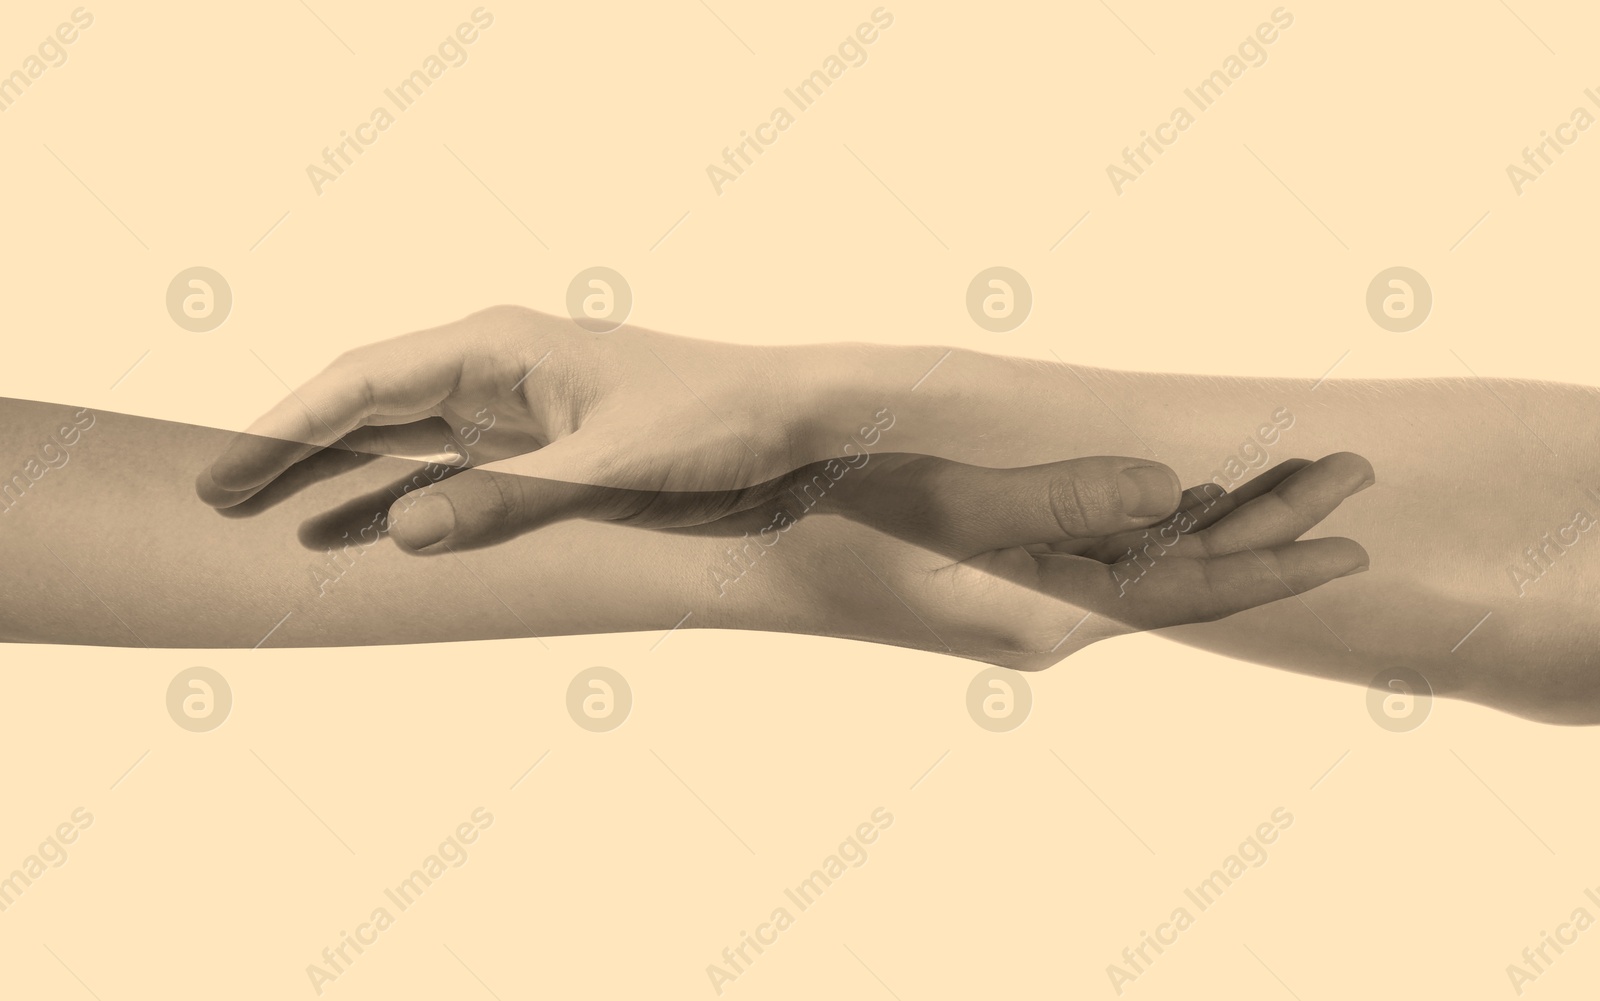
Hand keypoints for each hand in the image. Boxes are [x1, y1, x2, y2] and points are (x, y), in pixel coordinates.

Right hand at [196, 305, 853, 547]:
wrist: (794, 417)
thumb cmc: (716, 422)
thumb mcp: (613, 469)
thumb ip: (509, 500)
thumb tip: (402, 529)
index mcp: (500, 347)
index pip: (365, 382)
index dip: (287, 428)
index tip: (227, 473)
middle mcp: (496, 367)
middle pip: (366, 404)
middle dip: (292, 450)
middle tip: (217, 498)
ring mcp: (516, 406)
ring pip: (401, 438)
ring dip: (337, 476)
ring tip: (266, 518)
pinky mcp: (541, 444)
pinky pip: (449, 469)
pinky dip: (400, 497)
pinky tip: (361, 528)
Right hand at [708, 451, 1372, 666]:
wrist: (745, 546)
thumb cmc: (834, 518)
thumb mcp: (950, 505)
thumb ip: (1063, 501)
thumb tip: (1168, 491)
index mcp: (1042, 613)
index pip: (1184, 593)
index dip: (1273, 562)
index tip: (1352, 536)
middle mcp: (1045, 615)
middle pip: (1182, 574)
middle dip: (1269, 525)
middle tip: (1351, 469)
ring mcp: (1021, 595)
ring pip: (1147, 559)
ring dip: (1221, 517)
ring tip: (1296, 475)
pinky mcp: (997, 570)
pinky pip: (1103, 548)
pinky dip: (1160, 518)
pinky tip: (1190, 495)